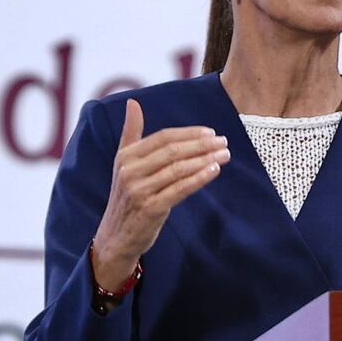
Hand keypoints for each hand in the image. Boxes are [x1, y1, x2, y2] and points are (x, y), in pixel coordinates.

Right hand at [92, 99, 229, 289]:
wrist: (116, 238)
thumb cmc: (126, 197)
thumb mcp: (124, 164)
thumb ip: (131, 133)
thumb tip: (132, 103)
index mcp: (126, 156)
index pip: (163, 137)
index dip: (189, 133)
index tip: (210, 132)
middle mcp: (130, 171)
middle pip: (173, 151)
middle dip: (201, 144)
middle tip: (223, 141)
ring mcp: (139, 190)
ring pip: (178, 169)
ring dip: (205, 159)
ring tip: (225, 154)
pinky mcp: (150, 208)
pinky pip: (179, 189)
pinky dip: (199, 178)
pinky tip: (215, 170)